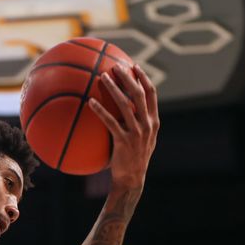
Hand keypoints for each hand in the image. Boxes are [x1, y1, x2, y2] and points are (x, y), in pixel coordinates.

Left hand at [88, 64, 159, 188]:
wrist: (133, 178)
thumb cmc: (133, 158)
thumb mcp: (142, 138)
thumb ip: (138, 123)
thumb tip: (125, 107)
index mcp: (153, 121)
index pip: (151, 94)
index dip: (143, 78)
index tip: (134, 66)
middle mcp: (147, 124)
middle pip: (139, 94)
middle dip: (127, 78)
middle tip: (115, 66)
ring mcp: (137, 132)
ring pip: (125, 105)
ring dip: (113, 89)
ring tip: (101, 77)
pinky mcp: (124, 141)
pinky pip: (110, 122)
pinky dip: (100, 110)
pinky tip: (90, 102)